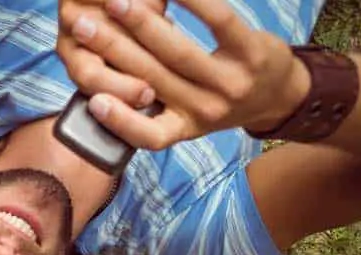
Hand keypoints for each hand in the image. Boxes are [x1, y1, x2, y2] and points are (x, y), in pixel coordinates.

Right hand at [58, 0, 308, 148]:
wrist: (279, 96)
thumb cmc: (216, 101)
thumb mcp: (185, 118)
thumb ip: (149, 109)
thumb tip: (100, 91)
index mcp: (182, 128)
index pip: (148, 135)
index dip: (121, 122)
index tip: (93, 100)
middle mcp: (205, 111)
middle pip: (151, 79)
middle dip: (112, 49)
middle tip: (81, 24)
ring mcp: (230, 82)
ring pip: (178, 52)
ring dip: (142, 24)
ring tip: (115, 2)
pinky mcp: (253, 52)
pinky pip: (218, 21)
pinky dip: (194, 1)